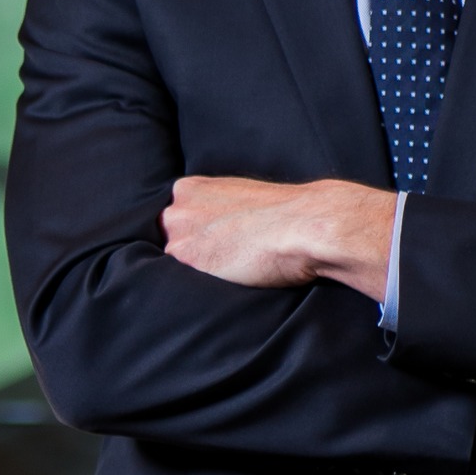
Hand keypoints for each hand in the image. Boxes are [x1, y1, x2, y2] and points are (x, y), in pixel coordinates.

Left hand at [162, 176, 395, 299]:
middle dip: (191, 252)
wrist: (306, 224)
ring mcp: (178, 234)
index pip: (175, 222)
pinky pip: (184, 282)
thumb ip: (216, 209)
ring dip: (197, 270)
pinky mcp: (189, 260)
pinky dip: (203, 286)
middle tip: (226, 258)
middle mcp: (176, 208)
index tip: (218, 244)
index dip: (196, 238)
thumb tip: (212, 229)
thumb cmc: (285, 212)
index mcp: (188, 188)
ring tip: (231, 269)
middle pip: (169, 242)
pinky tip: (230, 278)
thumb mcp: (241, 198)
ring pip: (174, 263)